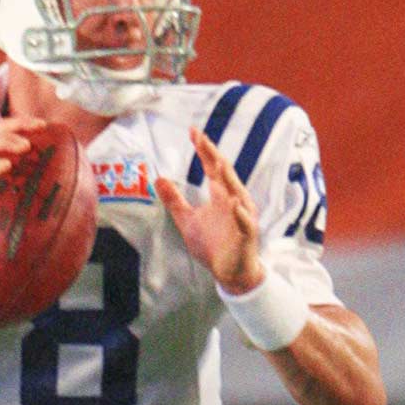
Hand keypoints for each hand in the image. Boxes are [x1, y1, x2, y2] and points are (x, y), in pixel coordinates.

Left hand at [155, 127, 264, 294]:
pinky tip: (235, 205)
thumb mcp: (187, 220)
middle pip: (225, 175)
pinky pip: (245, 224)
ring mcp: (242, 218)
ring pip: (238, 195)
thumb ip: (174, 201)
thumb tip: (158, 179)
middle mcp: (234, 202)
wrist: (230, 272)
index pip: (212, 168)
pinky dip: (241, 215)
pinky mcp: (246, 236)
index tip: (193, 132)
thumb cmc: (212, 245)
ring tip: (217, 164)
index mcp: (221, 196)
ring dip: (229, 180)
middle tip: (202, 139)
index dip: (204, 150)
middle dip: (214, 157)